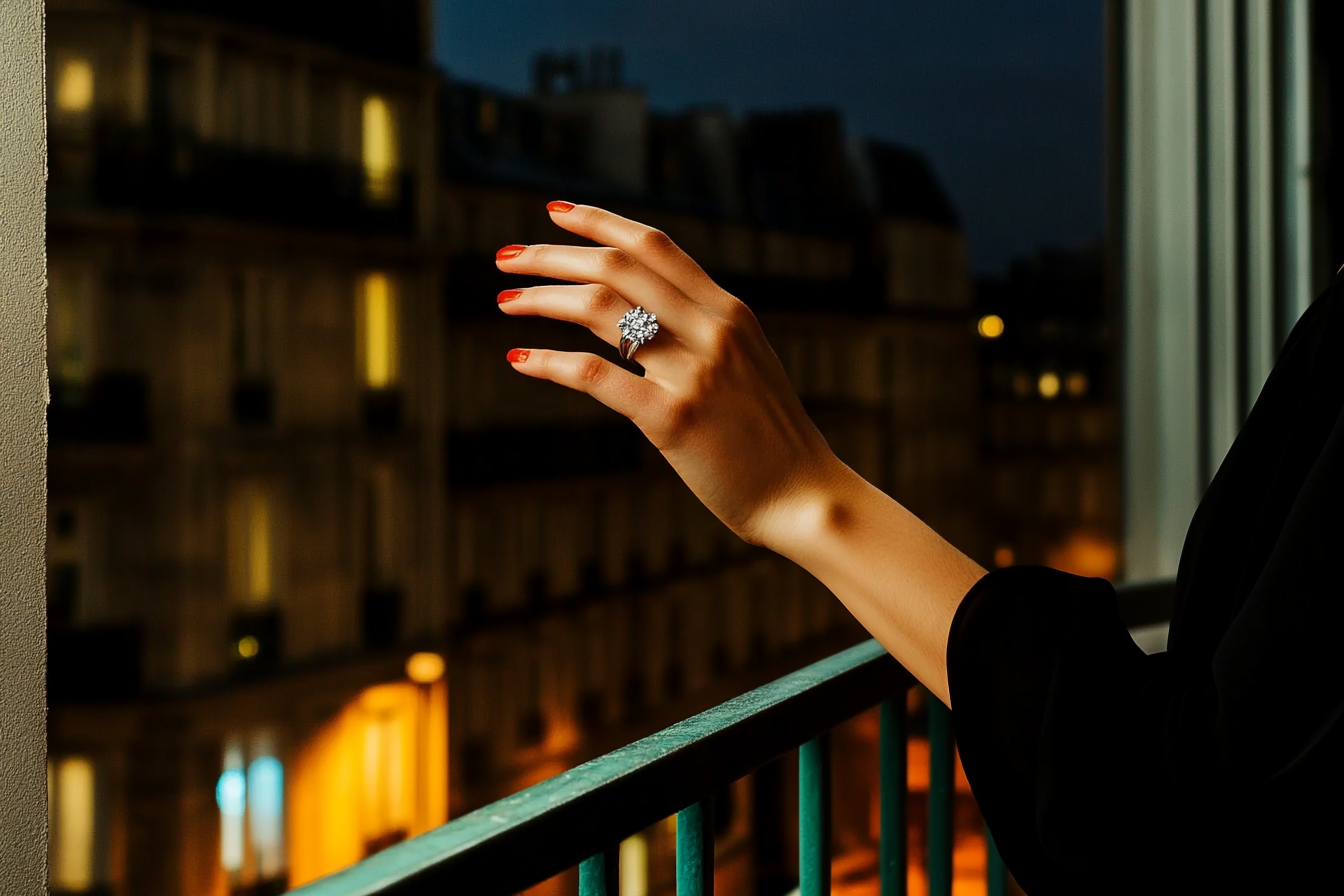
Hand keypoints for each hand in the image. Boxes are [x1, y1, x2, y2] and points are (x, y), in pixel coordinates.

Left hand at [495, 202, 848, 548]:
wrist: (803, 496)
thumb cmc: (769, 436)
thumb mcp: (747, 362)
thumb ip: (703, 329)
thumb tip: (645, 308)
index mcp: (728, 312)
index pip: (654, 245)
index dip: (599, 222)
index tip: (554, 213)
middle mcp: (712, 331)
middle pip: (617, 267)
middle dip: (552, 256)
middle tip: (506, 258)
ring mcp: (694, 373)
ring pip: (601, 310)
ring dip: (542, 298)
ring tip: (506, 301)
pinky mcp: (673, 419)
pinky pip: (596, 377)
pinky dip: (550, 363)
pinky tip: (519, 360)